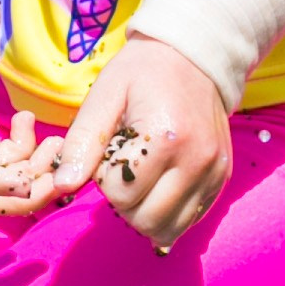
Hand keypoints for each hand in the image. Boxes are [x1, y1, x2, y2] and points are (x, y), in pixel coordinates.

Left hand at [36, 34, 230, 252]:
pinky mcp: (222, 179)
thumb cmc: (142, 73)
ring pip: (169, 229)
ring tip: (141, 179)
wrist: (194, 56)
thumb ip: (82, 141)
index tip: (110, 150)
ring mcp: (215, 173)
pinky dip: (168, 214)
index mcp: (166, 137)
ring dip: (145, 214)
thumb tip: (62, 185)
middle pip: (146, 219)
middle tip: (122, 167)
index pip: (121, 194)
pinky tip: (159, 187)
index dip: (104, 178)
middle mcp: (197, 160)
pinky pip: (189, 220)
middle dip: (123, 202)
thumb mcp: (104, 95)